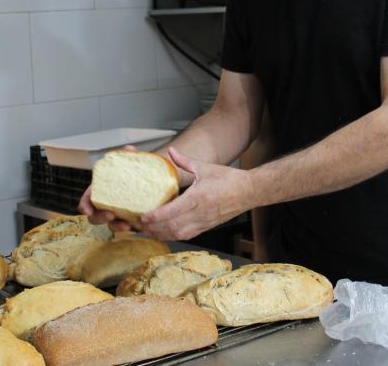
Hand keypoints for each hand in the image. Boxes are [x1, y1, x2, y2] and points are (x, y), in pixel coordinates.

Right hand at [76, 143, 139, 231]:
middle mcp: (108, 204)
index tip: (87, 210)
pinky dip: (130, 228)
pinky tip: (138, 226)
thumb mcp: (134, 163)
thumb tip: (128, 150)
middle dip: (100, 217)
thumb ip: (130, 156)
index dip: (84, 205)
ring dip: (116, 226)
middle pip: (95, 216)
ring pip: (110, 225)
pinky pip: (126, 227)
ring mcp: (118, 214)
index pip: (87, 199)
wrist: (154, 182)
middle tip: (111, 214)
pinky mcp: (130, 220)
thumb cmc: (138, 173)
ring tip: (127, 225)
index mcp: (103, 190)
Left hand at [138, 147, 255, 240]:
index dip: (156, 216)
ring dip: (161, 234)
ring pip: (179, 233)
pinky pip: (187, 235)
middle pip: (172, 226)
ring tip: (147, 231)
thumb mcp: (205, 167)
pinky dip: (173, 236)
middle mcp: (201, 213)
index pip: (173, 211)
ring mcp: (204, 222)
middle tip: (138, 226)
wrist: (249, 191)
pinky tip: (163, 233)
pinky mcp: (207, 226)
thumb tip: (171, 151)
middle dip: (153, 228)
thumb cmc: (229, 179)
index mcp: (199, 197)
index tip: (143, 217)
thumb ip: (185, 161)